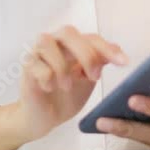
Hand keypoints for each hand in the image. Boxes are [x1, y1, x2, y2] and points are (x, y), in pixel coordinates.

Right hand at [16, 25, 128, 140]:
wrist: (45, 117)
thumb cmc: (67, 95)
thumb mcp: (88, 79)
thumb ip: (99, 63)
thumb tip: (117, 50)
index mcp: (72, 44)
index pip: (91, 38)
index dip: (108, 48)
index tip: (124, 62)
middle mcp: (54, 42)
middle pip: (68, 32)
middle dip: (85, 53)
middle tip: (94, 76)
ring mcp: (37, 53)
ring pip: (48, 44)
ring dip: (62, 66)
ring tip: (67, 86)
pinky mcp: (26, 67)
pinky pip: (36, 65)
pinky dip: (47, 77)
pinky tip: (49, 88)